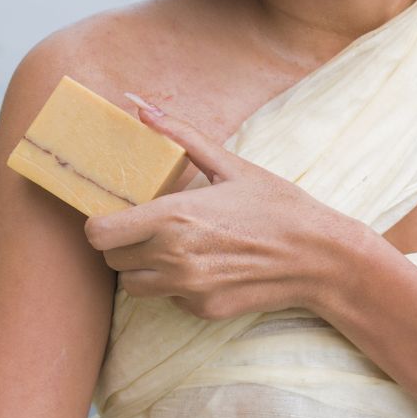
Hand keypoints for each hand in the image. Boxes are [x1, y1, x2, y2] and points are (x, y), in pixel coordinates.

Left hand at [83, 93, 360, 320]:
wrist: (318, 256)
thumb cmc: (277, 205)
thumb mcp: (231, 164)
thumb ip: (181, 135)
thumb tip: (141, 107)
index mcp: (174, 217)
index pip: (99, 233)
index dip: (101, 223)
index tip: (116, 214)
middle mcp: (174, 257)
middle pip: (111, 260)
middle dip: (123, 243)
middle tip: (147, 227)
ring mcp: (187, 288)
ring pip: (133, 286)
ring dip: (142, 268)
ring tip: (172, 246)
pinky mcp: (201, 310)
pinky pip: (167, 298)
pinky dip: (175, 284)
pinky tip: (205, 264)